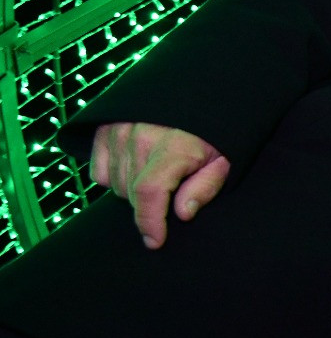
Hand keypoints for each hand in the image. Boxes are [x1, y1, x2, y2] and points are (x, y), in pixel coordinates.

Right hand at [90, 122, 230, 248]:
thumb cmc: (213, 134)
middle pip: (131, 194)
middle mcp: (140, 137)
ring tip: (157, 173)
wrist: (199, 97)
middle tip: (173, 188)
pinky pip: (99, 172)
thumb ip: (205, 187)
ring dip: (133, 189)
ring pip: (114, 185)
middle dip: (151, 203)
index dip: (149, 222)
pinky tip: (136, 167)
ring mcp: (118, 131)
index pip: (148, 193)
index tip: (155, 241)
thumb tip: (182, 214)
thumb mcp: (224, 160)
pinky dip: (114, 176)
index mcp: (172, 147)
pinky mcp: (104, 129)